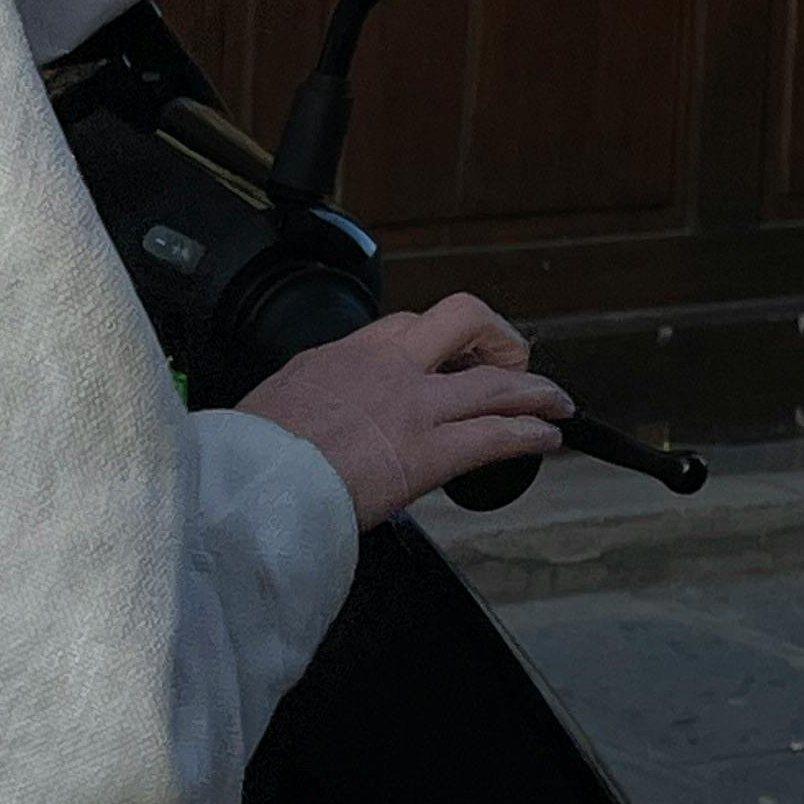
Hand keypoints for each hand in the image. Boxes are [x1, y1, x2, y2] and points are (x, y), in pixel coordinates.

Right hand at [236, 296, 571, 529]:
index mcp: (339, 357)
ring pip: (495, 380)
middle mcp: (385, 367)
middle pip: (461, 319)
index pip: (403, 328)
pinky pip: (499, 434)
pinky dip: (532, 434)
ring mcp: (413, 406)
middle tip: (508, 364)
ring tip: (554, 401)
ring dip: (534, 388)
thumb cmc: (249, 458)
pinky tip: (547, 441)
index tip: (445, 360)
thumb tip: (300, 423)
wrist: (253, 483)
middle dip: (497, 339)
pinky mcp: (431, 452)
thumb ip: (300, 404)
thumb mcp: (268, 405)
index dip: (436, 343)